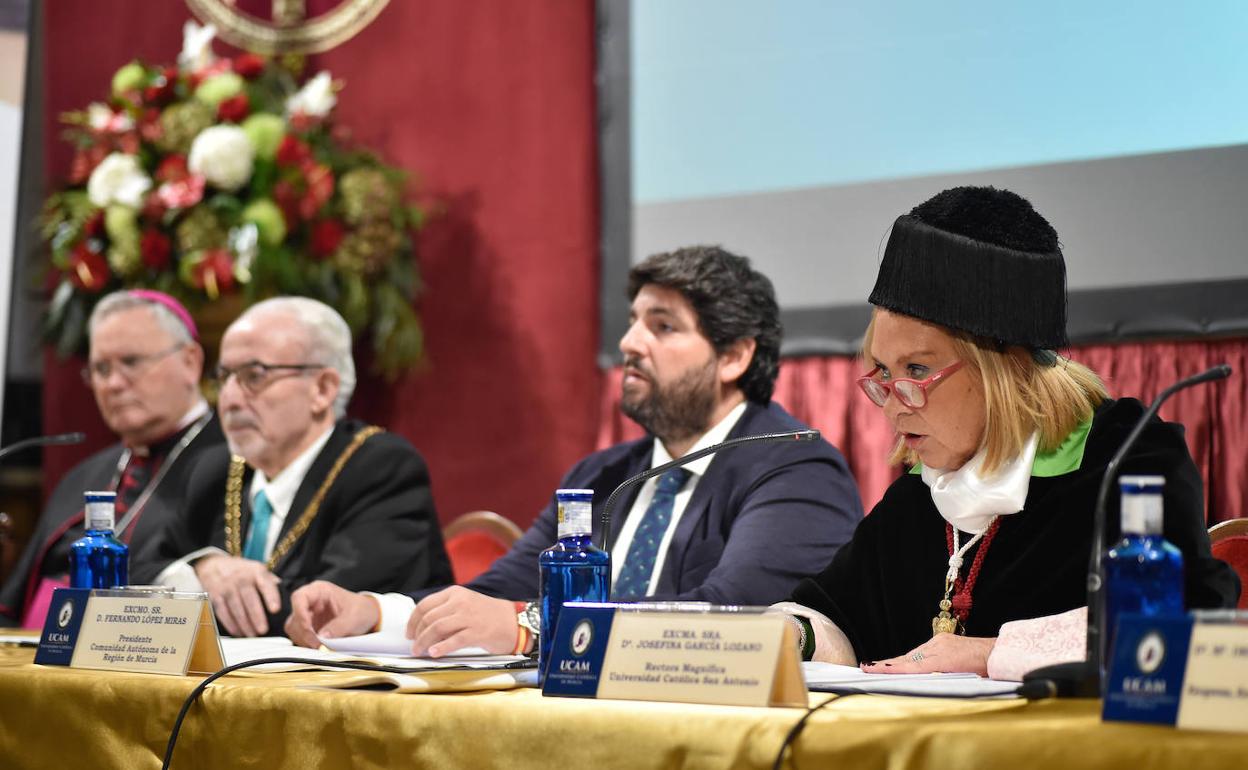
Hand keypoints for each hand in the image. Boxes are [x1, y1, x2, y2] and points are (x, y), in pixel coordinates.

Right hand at [194, 554, 281, 636]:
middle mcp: (241, 579)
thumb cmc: (242, 571)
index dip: (271, 597)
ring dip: (245, 624)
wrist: (213, 565)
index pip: (265, 585)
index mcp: (256, 572)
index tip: (275, 610)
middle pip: (250, 600)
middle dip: (257, 617)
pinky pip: (223, 613)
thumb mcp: (258, 570)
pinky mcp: (215, 596)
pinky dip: (231, 624)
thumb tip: (285, 596)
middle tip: (263, 630)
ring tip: (252, 634)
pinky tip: (238, 632)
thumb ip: (270, 582)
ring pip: (237, 609)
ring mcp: (227, 587)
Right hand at [285, 581, 378, 647]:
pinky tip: (319, 647)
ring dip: (304, 640)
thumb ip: (339, 627)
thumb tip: (322, 637)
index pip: (299, 598)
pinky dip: (307, 644)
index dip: (300, 614)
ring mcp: (309, 615)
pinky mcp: (310, 628)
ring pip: (294, 629)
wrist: (367, 616)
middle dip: (304, 633)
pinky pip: (300, 637)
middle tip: (318, 644)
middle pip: (295, 617)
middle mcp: (311, 602)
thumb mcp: (354, 617)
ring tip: (320, 646)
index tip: (308, 629)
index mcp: (320, 591)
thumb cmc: (361, 610)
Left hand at [406, 586, 518, 656]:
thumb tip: (421, 628)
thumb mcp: (464, 604)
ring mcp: (469, 616)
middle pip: (429, 618)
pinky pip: (454, 640)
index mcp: (454, 593)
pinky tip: (434, 653)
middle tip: (414, 646)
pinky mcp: (477, 632)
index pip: (425, 605)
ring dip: (424, 642)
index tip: (409, 633)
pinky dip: (441, 648)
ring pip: (437, 629)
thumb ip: (445, 611)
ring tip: (420, 651)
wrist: (513, 621)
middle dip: (417, 634)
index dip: (413, 621)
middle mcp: (460, 602)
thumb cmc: (487, 615)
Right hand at [860, 633, 996, 675]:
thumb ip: (936, 679)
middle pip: (908, 659)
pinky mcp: (943, 640)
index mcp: (941, 659)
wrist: (999, 653)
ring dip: (898, 662)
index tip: (871, 669)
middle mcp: (938, 648)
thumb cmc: (985, 672)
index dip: (890, 669)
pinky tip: (905, 662)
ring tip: (881, 667)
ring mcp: (940, 642)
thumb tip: (915, 678)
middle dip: (887, 664)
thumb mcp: (961, 680)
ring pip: (914, 655)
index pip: (910, 666)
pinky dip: (912, 658)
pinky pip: (923, 651)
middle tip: (867, 667)